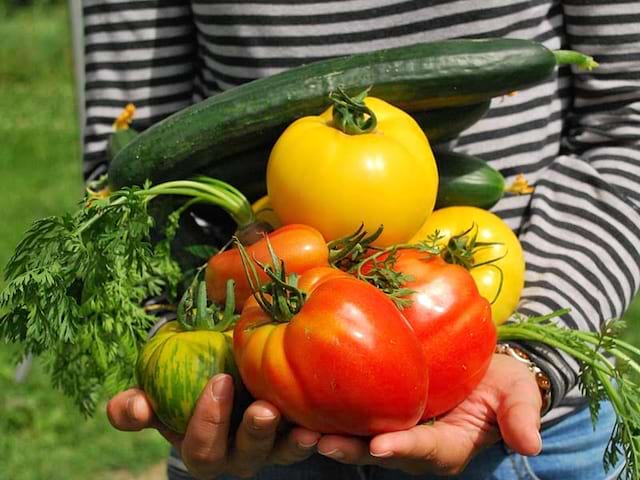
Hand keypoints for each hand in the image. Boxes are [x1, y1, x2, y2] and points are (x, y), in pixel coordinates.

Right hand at [106, 374, 320, 478]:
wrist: (224, 381)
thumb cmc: (186, 389)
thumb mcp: (158, 397)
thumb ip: (135, 407)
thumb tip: (133, 407)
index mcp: (203, 449)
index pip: (201, 447)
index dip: (207, 421)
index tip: (218, 380)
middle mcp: (238, 456)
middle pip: (245, 456)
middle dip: (253, 434)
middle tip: (263, 409)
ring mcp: (270, 449)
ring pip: (282, 453)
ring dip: (293, 442)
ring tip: (305, 429)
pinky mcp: (297, 435)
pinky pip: (310, 439)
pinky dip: (319, 432)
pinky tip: (328, 420)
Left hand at [315, 354, 542, 475]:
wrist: (482, 369)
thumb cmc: (502, 382)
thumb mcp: (518, 394)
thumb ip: (521, 416)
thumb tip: (531, 444)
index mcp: (450, 445)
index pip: (427, 450)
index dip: (405, 449)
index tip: (381, 447)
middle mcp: (417, 445)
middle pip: (382, 452)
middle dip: (352, 450)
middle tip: (321, 443)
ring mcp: (397, 429)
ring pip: (361, 439)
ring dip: (332, 436)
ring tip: (300, 431)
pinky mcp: (381, 411)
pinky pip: (355, 416)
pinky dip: (331, 414)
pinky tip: (303, 403)